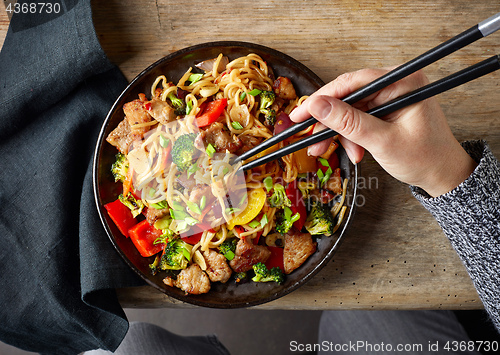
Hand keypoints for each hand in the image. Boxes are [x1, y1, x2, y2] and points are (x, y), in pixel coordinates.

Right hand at [289, 68, 476, 196]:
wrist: (443, 175)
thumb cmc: (425, 158)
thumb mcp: (382, 141)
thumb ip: (348, 122)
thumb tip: (317, 105)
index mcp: (402, 82)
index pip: (352, 82)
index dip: (322, 98)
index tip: (300, 114)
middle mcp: (396, 83)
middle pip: (348, 97)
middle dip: (330, 123)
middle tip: (314, 142)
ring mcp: (390, 96)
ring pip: (349, 110)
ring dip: (340, 134)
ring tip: (337, 154)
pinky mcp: (386, 109)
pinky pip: (358, 118)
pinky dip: (351, 136)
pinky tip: (354, 151)